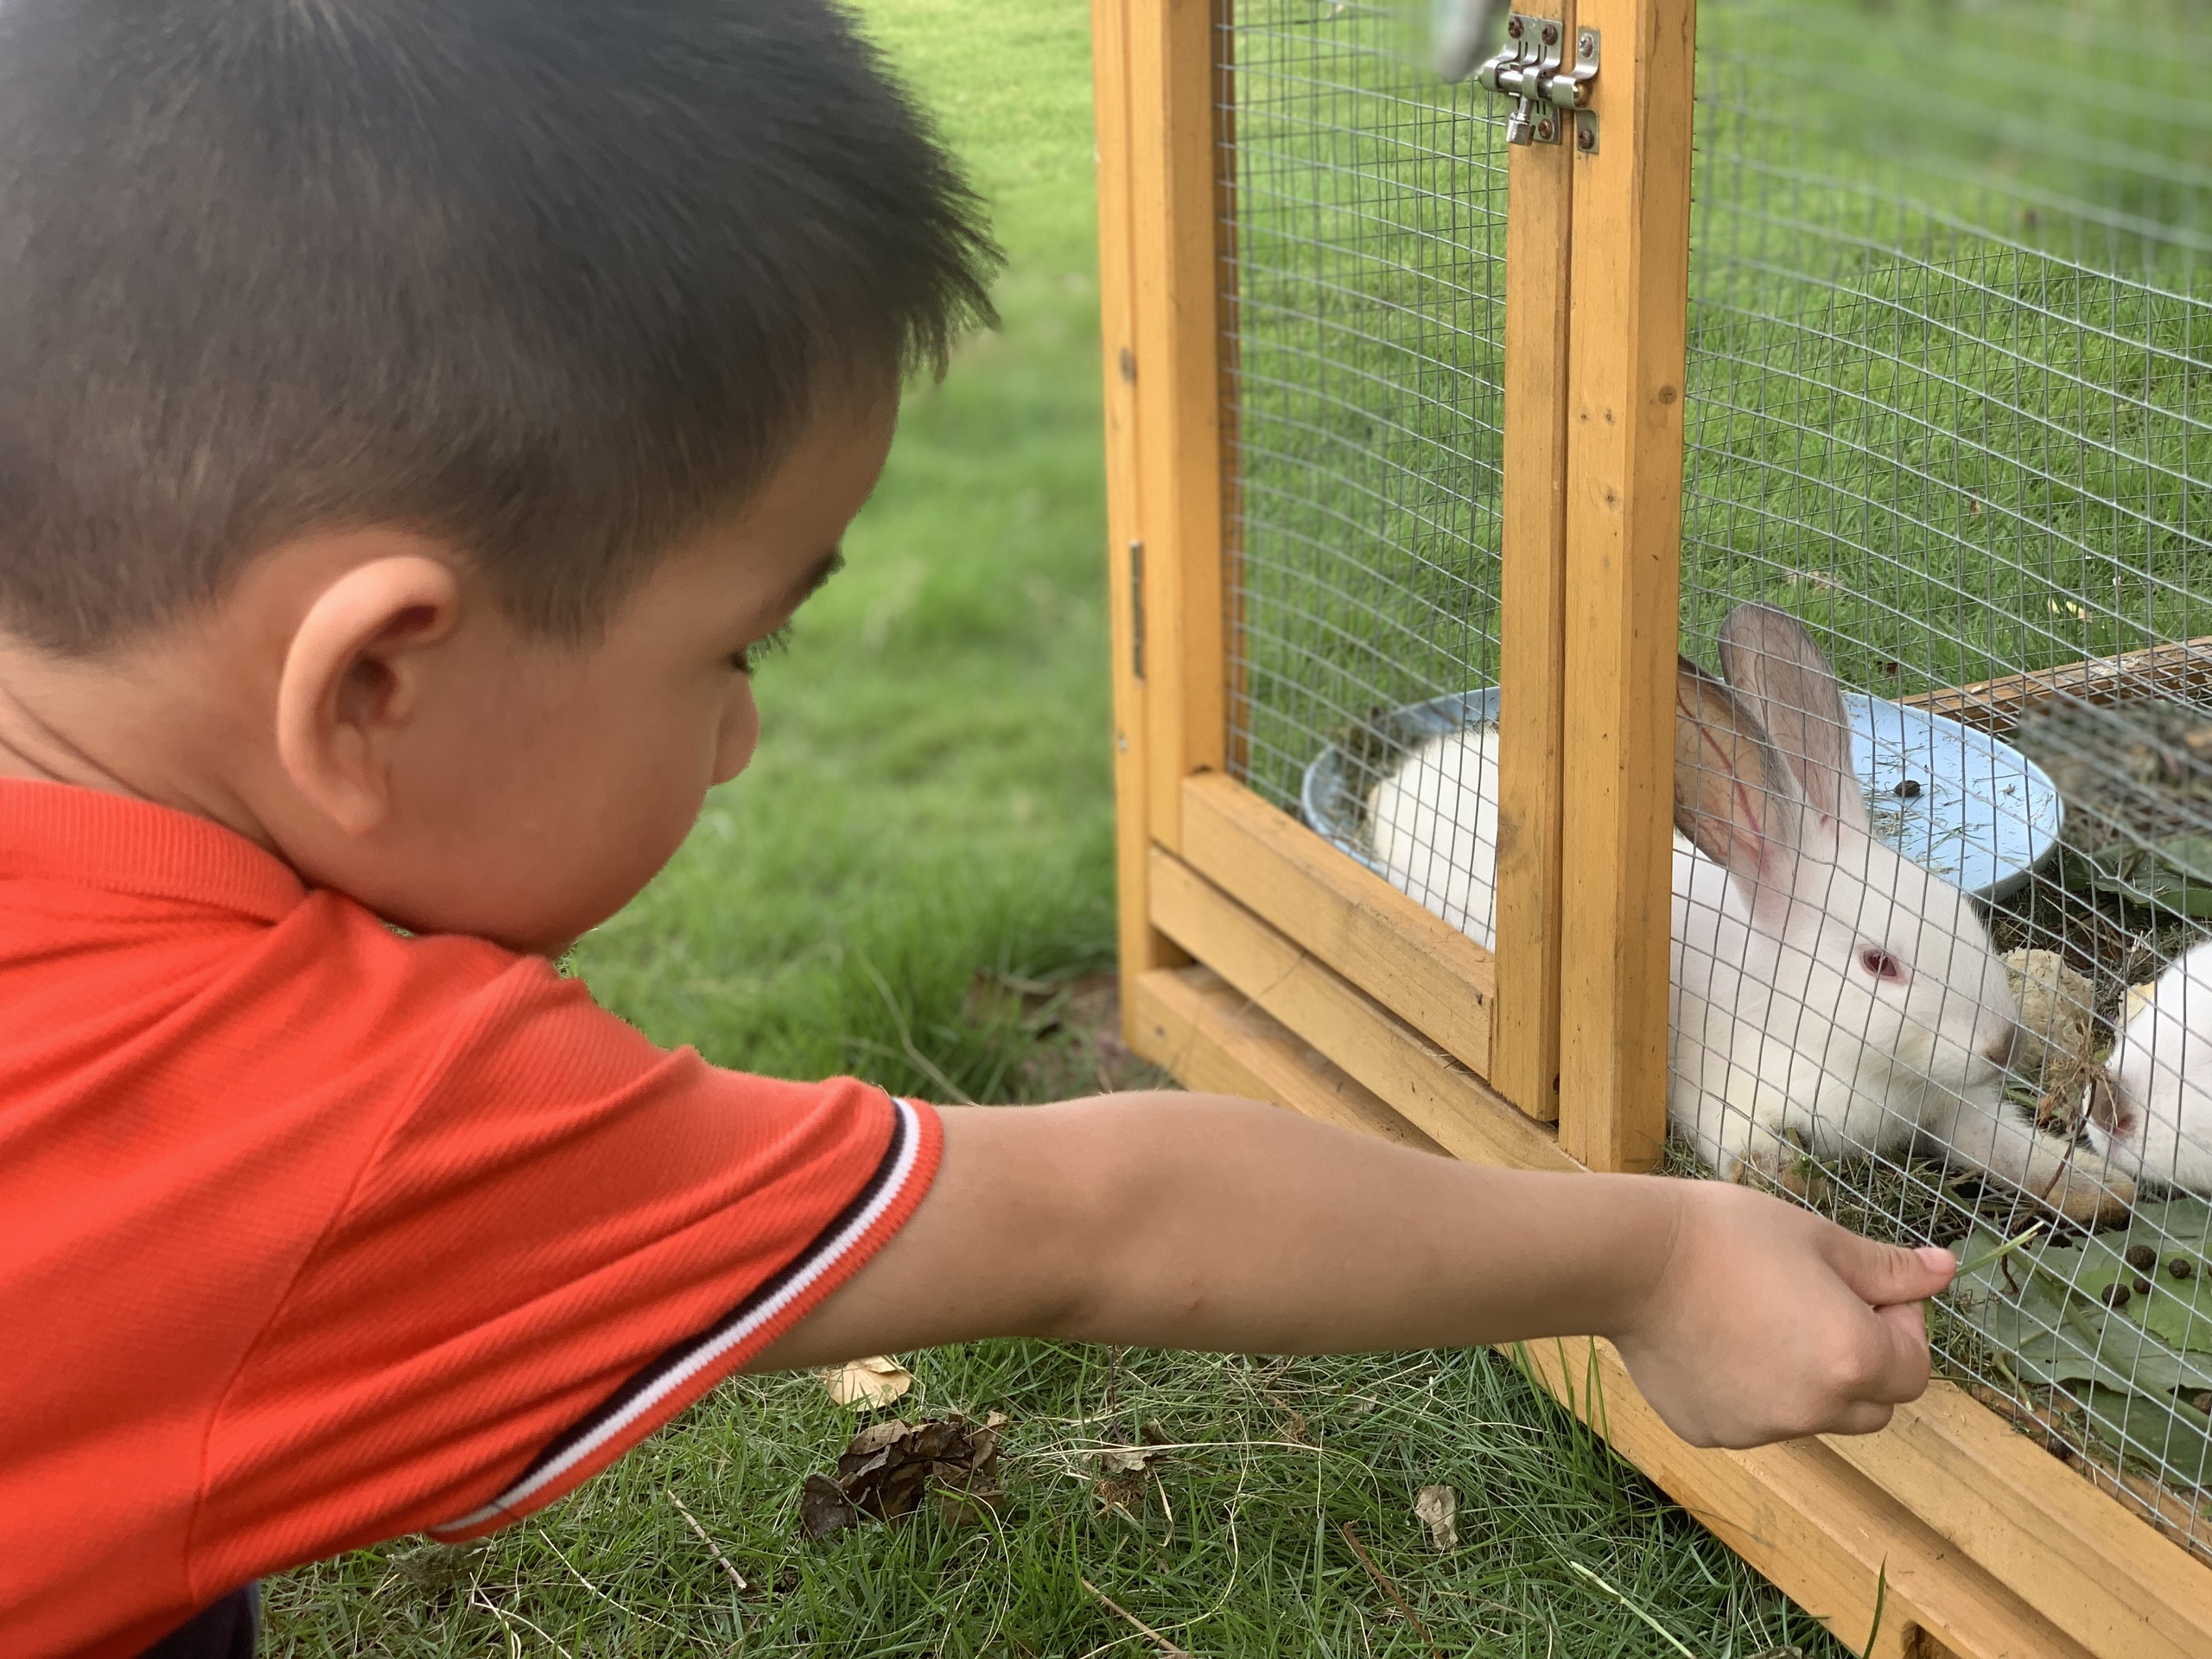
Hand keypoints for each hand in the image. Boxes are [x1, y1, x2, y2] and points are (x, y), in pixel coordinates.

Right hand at [1607, 1180, 1954, 1448]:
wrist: (1630, 1259)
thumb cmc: (1729, 1235)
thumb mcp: (1819, 1239)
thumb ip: (1889, 1269)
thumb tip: (1946, 1271)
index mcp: (1853, 1360)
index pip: (1915, 1369)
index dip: (1900, 1327)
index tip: (1863, 1289)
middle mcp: (1815, 1411)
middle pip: (1870, 1405)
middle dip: (1862, 1362)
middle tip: (1816, 1306)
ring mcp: (1759, 1429)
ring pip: (1810, 1414)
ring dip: (1806, 1378)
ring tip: (1755, 1317)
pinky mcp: (1712, 1433)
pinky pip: (1753, 1419)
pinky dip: (1750, 1390)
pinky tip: (1716, 1340)